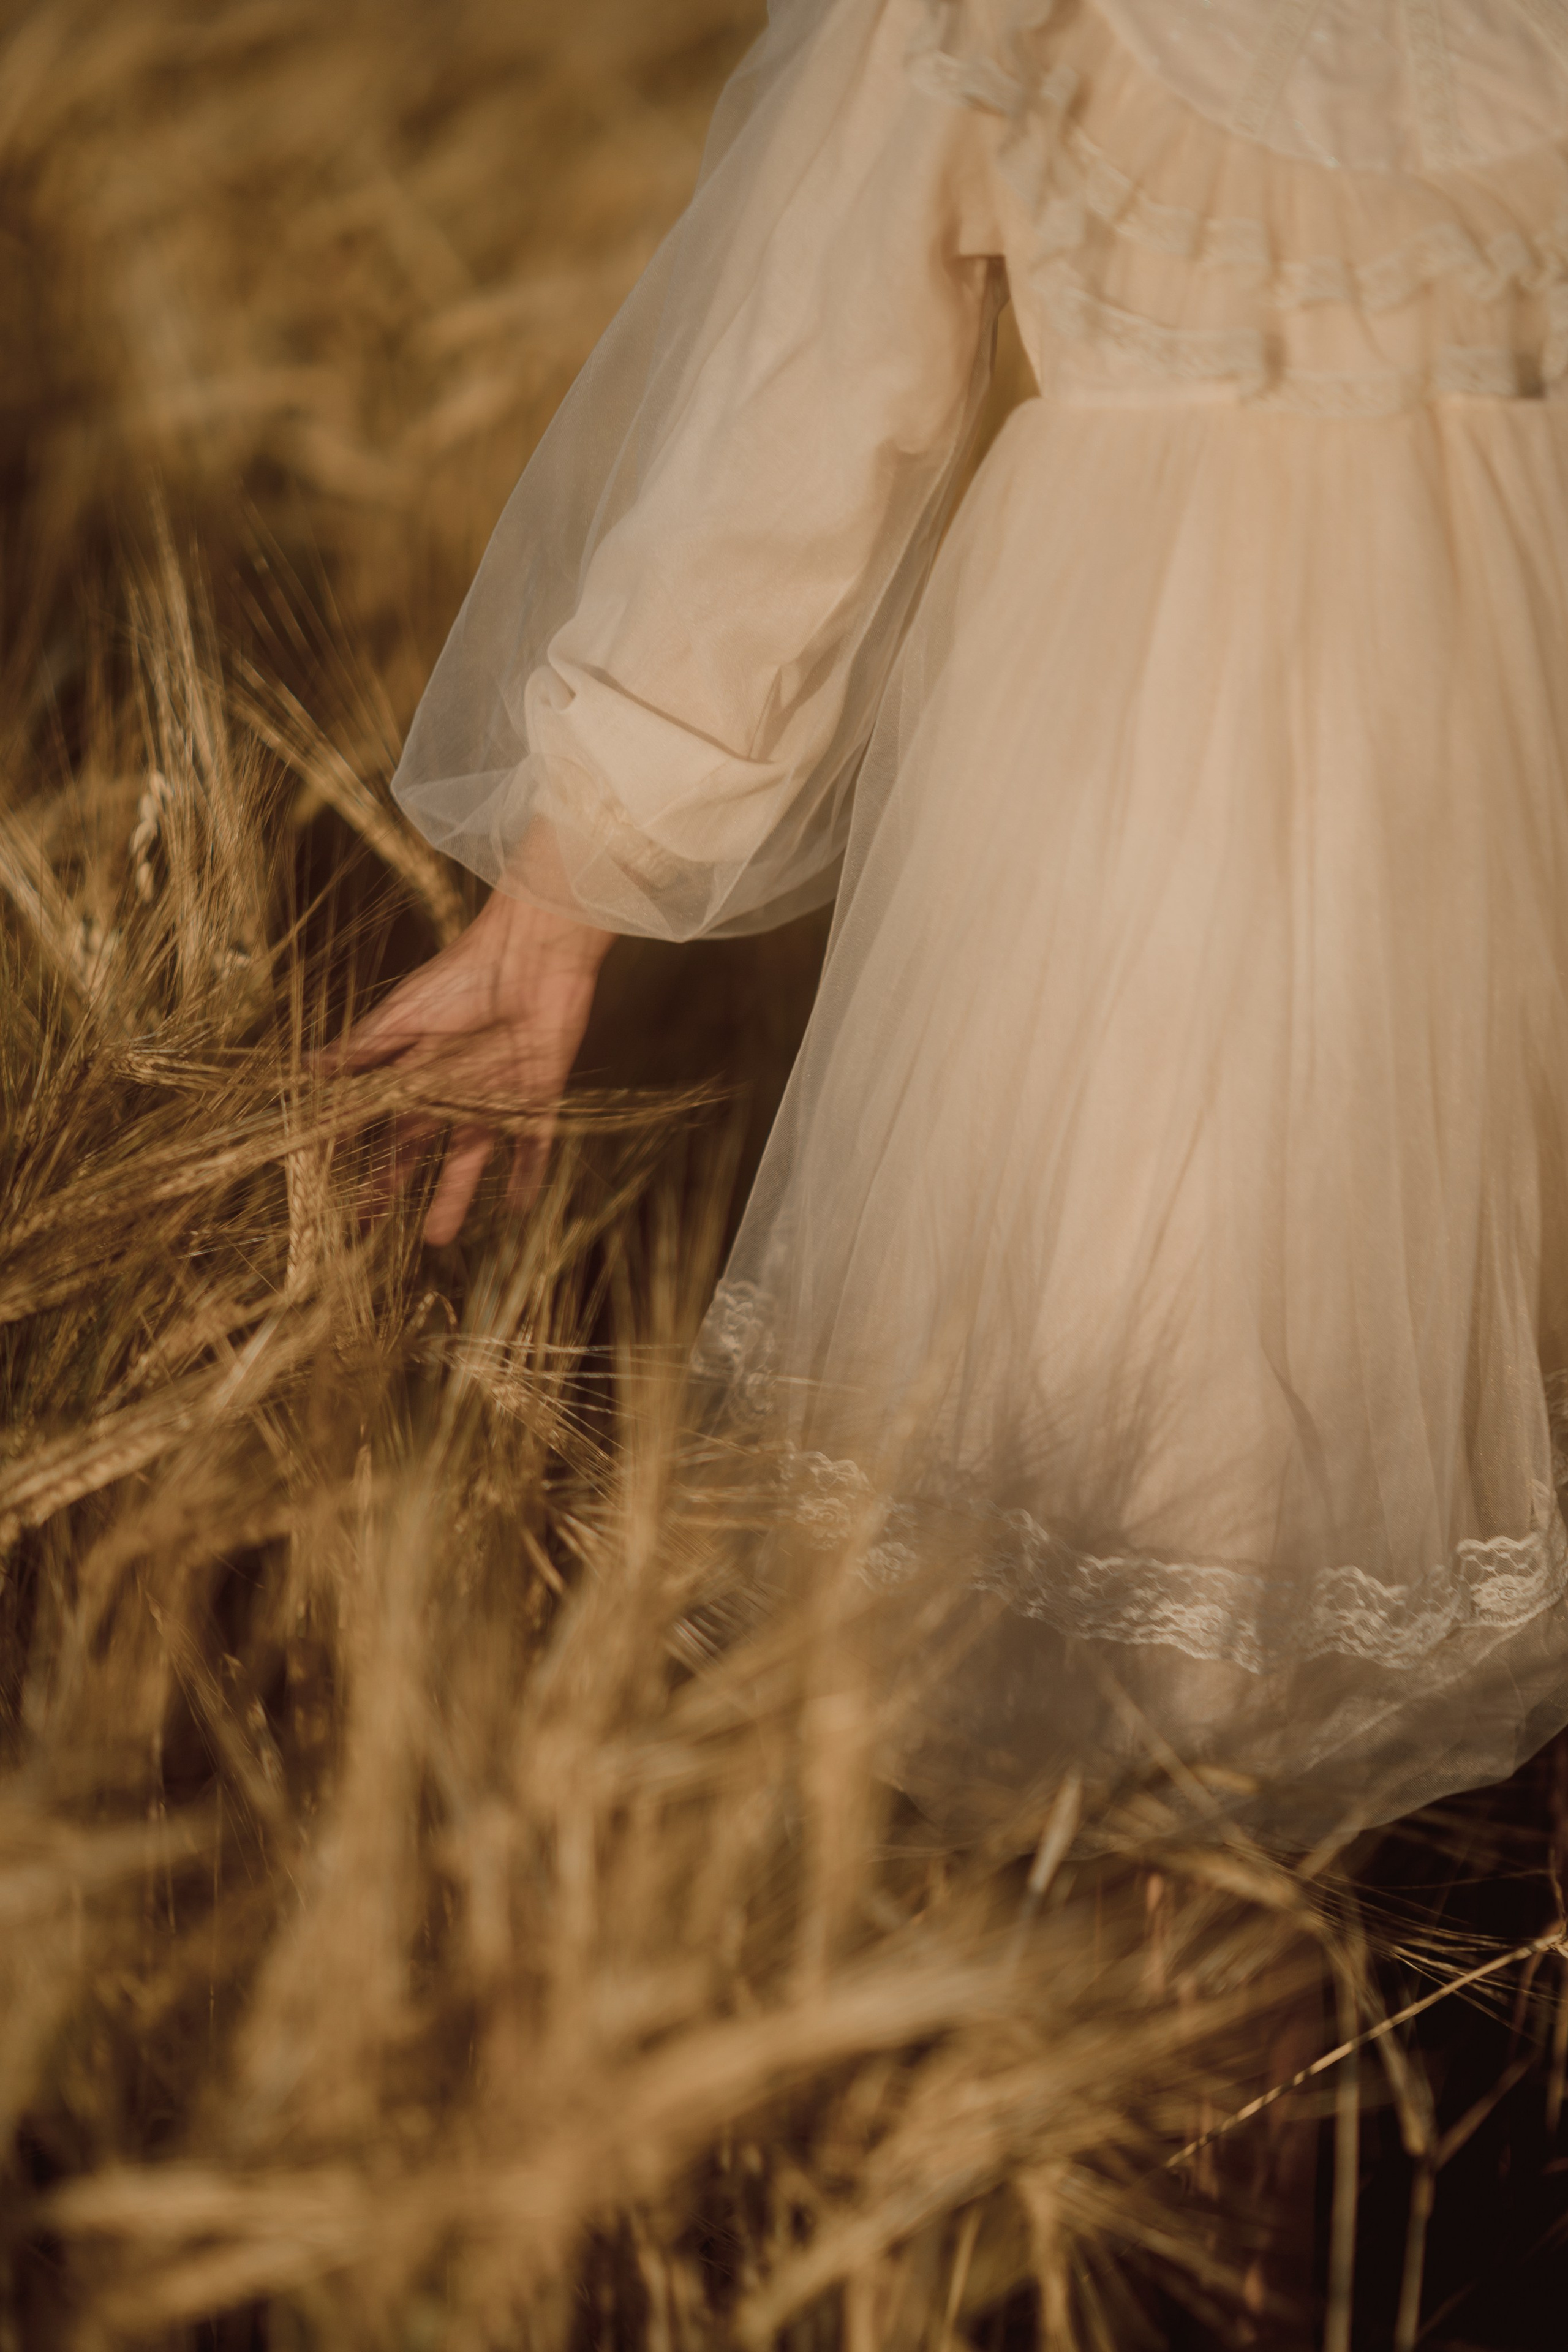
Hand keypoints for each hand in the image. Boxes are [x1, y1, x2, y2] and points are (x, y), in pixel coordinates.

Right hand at [336, 891, 614, 1243]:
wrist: (530, 952)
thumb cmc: (463, 973)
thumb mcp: (403, 1015)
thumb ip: (363, 1048)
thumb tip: (306, 1071)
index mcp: (418, 1068)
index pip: (383, 1120)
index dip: (360, 1151)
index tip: (337, 1183)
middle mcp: (454, 1089)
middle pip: (419, 1146)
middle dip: (395, 1183)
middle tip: (370, 1224)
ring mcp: (496, 1095)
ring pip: (471, 1156)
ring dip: (455, 1194)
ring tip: (435, 1237)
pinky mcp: (538, 1095)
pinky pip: (535, 1143)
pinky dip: (529, 1174)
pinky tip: (520, 1206)